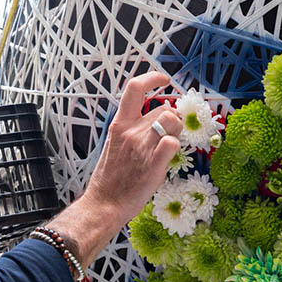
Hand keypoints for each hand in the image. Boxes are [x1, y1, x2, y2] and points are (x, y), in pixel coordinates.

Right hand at [51, 72, 181, 262]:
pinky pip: (173, 142)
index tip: (164, 79)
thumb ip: (132, 130)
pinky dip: (176, 146)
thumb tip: (154, 120)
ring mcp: (142, 147)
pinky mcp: (153, 164)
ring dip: (178, 129)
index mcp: (119, 125)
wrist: (104, 204)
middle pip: (164, 108)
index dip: (152, 78)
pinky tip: (170, 155)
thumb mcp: (116, 145)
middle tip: (170, 134)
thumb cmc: (111, 178)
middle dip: (173, 118)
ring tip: (171, 144)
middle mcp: (130, 131)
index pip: (134, 88)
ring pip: (172, 120)